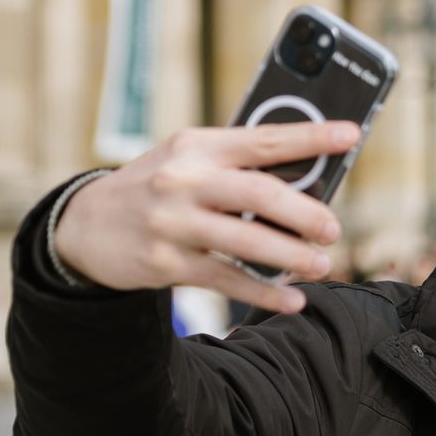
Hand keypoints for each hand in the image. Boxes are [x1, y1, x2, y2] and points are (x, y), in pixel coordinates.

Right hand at [53, 121, 360, 313]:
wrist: (85, 224)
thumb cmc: (158, 187)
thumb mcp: (188, 159)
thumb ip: (239, 165)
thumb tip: (311, 179)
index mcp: (197, 145)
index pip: (263, 139)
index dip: (310, 137)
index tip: (350, 135)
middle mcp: (183, 180)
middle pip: (259, 194)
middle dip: (305, 214)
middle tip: (333, 230)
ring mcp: (172, 222)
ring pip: (245, 241)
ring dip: (291, 256)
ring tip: (321, 265)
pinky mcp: (165, 262)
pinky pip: (226, 279)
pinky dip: (264, 293)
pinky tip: (292, 300)